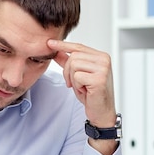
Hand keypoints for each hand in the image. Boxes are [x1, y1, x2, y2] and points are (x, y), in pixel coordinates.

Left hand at [48, 40, 118, 154]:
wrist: (101, 111)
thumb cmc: (92, 94)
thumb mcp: (77, 75)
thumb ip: (68, 62)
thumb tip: (56, 51)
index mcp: (101, 56)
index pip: (78, 46)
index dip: (63, 45)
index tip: (50, 43)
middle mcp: (104, 59)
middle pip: (73, 56)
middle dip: (67, 71)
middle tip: (74, 83)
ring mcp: (103, 68)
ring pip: (73, 65)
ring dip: (72, 79)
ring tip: (82, 87)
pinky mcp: (99, 78)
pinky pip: (77, 76)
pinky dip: (77, 86)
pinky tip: (85, 91)